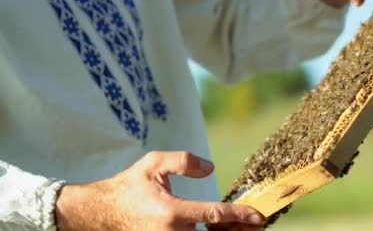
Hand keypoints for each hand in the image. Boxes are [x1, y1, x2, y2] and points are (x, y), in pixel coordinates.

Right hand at [55, 151, 264, 230]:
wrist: (101, 212)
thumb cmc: (128, 186)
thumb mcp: (153, 164)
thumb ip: (183, 161)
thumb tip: (209, 169)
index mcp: (171, 212)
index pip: (214, 214)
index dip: (239, 215)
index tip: (258, 216)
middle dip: (238, 230)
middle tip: (255, 223)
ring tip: (241, 225)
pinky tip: (219, 227)